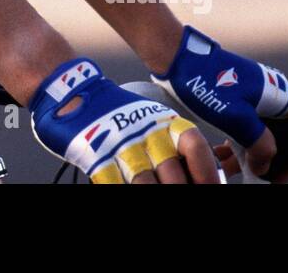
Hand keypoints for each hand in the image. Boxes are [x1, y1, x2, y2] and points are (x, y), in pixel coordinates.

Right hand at [28, 57, 218, 182]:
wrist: (73, 93)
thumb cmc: (118, 114)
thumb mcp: (150, 121)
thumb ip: (173, 146)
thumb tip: (205, 174)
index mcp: (162, 122)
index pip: (195, 148)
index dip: (208, 173)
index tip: (213, 189)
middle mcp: (144, 133)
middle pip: (173, 175)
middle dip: (181, 191)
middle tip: (184, 195)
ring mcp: (119, 146)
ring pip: (146, 185)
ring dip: (153, 194)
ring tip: (156, 193)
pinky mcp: (96, 157)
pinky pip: (114, 184)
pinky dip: (123, 189)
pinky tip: (127, 189)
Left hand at [151, 25, 287, 179]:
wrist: (177, 60)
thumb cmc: (207, 82)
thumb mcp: (237, 118)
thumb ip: (259, 144)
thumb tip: (266, 165)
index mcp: (277, 95)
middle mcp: (267, 97)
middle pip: (281, 133)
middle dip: (276, 157)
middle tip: (268, 176)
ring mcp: (248, 100)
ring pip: (259, 133)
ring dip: (253, 155)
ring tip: (245, 173)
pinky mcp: (231, 103)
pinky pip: (241, 129)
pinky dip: (236, 145)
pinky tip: (224, 159)